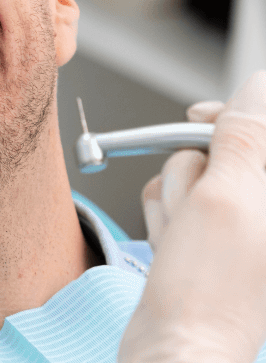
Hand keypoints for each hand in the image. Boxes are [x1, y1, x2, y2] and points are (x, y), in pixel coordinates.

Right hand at [119, 70, 265, 362]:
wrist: (177, 351)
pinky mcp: (212, 237)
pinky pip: (178, 199)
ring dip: (175, 197)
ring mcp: (239, 224)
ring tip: (182, 237)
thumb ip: (242, 135)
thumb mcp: (225, 197)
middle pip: (222, 146)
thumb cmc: (209, 288)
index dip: (229, 114)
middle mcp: (263, 208)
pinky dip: (166, 215)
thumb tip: (256, 85)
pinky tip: (173, 245)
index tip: (200, 118)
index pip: (261, 124)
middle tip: (193, 202)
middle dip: (193, 169)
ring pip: (193, 172)